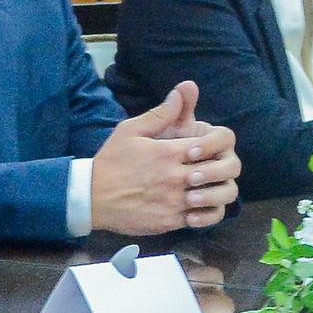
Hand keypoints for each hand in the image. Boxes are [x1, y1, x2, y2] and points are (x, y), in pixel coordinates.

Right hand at [90, 81, 242, 238]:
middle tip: (211, 166)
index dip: (216, 144)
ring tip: (207, 186)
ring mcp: (175, 201)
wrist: (91, 198)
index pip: (213, 143)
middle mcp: (176, 177)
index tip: (205, 147)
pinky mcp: (170, 221)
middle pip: (221, 170)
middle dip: (221, 166)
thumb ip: (160, 113)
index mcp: (169, 152)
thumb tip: (183, 91)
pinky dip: (207, 211)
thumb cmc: (111, 161)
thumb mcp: (131, 130)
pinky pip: (203, 218)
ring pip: (217, 196)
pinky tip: (198, 205)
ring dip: (218, 190)